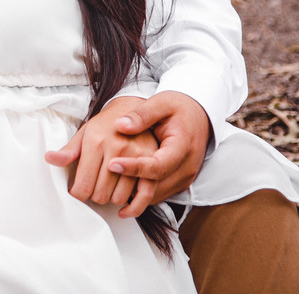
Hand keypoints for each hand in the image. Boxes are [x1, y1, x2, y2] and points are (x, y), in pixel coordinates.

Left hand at [44, 98, 158, 216]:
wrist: (132, 110)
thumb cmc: (105, 124)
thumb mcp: (84, 133)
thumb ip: (68, 150)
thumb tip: (49, 159)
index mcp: (96, 142)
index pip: (82, 186)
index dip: (77, 194)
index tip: (77, 190)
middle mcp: (117, 149)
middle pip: (100, 195)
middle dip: (93, 195)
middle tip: (92, 186)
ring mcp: (137, 158)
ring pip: (119, 198)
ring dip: (110, 198)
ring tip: (106, 187)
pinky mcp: (152, 164)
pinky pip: (144, 196)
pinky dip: (132, 207)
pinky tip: (123, 207)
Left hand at [106, 90, 211, 213]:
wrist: (199, 116)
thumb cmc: (179, 108)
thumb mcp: (161, 103)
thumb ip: (142, 114)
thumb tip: (120, 125)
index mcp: (183, 146)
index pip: (158, 165)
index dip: (134, 167)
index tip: (112, 164)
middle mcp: (186, 166)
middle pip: (155, 186)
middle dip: (127, 188)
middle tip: (99, 186)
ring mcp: (184, 178)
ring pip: (155, 195)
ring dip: (131, 195)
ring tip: (103, 190)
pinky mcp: (179, 183)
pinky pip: (157, 194)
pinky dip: (139, 195)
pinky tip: (118, 190)